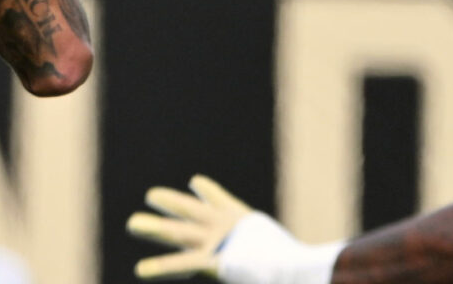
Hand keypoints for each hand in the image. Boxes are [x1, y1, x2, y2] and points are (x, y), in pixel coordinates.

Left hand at [127, 176, 343, 283]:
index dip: (206, 191)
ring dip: (153, 228)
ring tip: (132, 224)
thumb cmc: (303, 266)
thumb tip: (320, 262)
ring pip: (177, 232)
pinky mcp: (211, 260)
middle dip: (171, 204)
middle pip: (192, 211)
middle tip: (151, 196)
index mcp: (244, 221)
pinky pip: (180, 265)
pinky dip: (160, 269)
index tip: (195, 181)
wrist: (299, 270)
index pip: (221, 200)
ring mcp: (217, 241)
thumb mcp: (291, 257)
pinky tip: (141, 271)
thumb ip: (292, 258)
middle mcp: (227, 226)